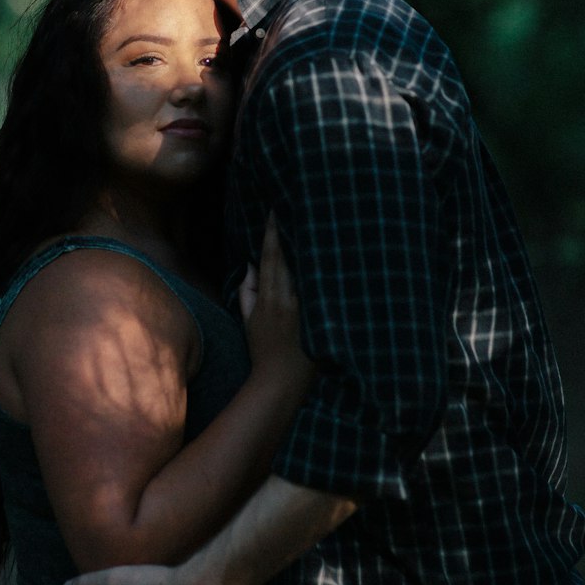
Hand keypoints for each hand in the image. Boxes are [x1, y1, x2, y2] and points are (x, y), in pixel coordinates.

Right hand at [239, 213, 313, 401]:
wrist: (282, 380)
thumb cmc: (264, 349)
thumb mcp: (248, 320)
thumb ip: (247, 291)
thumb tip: (251, 265)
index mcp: (269, 297)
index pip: (270, 258)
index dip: (271, 234)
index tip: (274, 212)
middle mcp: (289, 298)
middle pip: (292, 258)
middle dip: (294, 232)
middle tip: (303, 205)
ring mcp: (308, 307)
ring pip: (312, 269)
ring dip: (315, 247)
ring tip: (323, 221)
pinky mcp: (323, 317)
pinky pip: (325, 288)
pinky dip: (329, 270)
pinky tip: (336, 255)